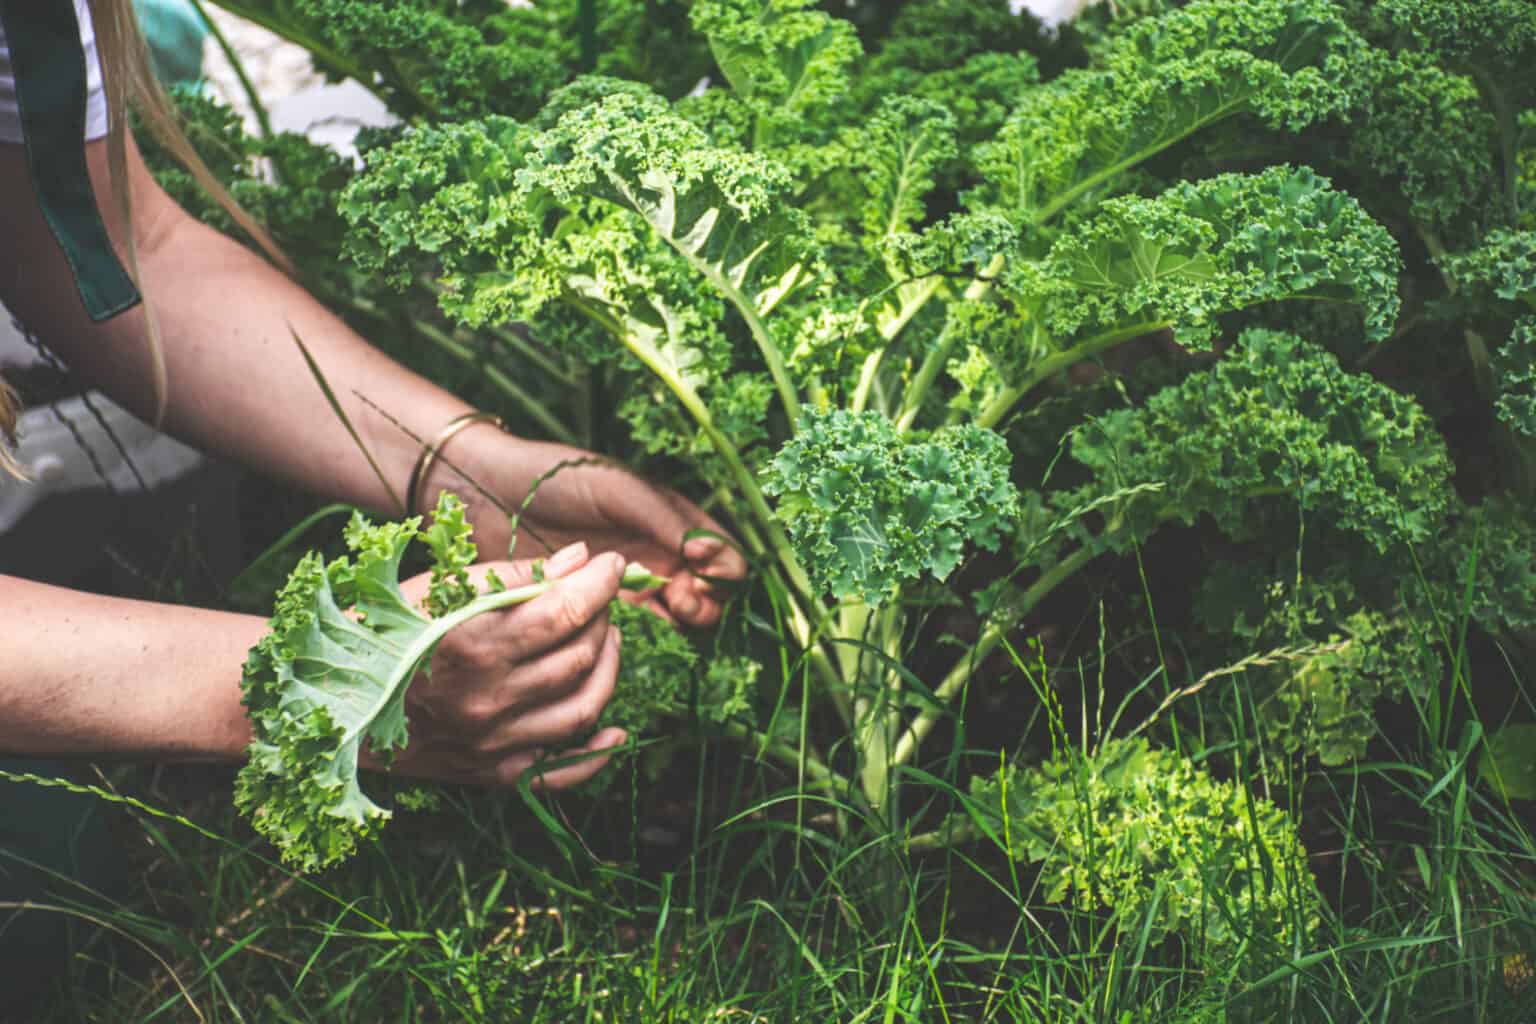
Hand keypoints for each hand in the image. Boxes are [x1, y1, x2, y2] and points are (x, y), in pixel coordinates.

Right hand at [383, 542, 627, 789]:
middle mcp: (487, 698)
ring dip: (608, 668)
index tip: (613, 564)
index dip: (600, 583)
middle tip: (600, 597)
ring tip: (605, 640)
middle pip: (579, 655)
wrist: (330, 705)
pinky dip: (597, 753)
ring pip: (583, 707)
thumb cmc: (382, 633)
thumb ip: (512, 575)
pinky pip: (561, 772)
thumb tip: (578, 560)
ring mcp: (492, 742)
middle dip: (602, 618)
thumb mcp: (437, 590)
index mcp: (471, 644)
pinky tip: (616, 729)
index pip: (563, 610)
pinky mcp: (492, 773)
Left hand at [460, 437, 748, 626]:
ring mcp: (634, 583)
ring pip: (680, 615)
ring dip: (684, 618)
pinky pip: (640, 629)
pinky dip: (649, 632)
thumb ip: (665, 518)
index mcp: (672, 520)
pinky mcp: (603, 608)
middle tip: (682, 596)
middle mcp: (661, 554)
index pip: (722, 552)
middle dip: (707, 597)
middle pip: (709, 590)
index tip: (701, 566)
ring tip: (668, 608)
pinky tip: (637, 623)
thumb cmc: (560, 479)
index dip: (723, 565)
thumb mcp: (619, 490)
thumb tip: (706, 552)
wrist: (492, 496)